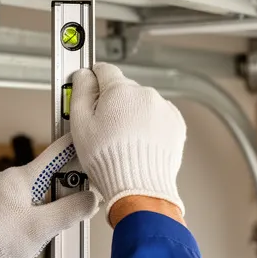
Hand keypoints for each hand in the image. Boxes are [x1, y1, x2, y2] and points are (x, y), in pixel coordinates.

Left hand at [0, 134, 98, 257]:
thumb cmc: (1, 243)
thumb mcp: (43, 227)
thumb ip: (71, 210)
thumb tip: (92, 198)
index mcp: (18, 177)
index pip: (54, 154)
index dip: (76, 150)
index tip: (92, 147)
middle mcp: (8, 178)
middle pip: (48, 174)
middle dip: (67, 187)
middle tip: (81, 202)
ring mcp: (1, 191)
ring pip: (38, 189)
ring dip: (53, 202)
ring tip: (58, 221)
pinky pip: (26, 199)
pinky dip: (39, 208)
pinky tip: (42, 225)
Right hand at [70, 62, 186, 217]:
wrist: (139, 187)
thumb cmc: (109, 160)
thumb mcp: (80, 124)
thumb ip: (80, 92)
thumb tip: (83, 76)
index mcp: (120, 90)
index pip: (104, 70)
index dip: (93, 79)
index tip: (90, 87)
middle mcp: (145, 94)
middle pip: (123, 89)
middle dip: (112, 103)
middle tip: (102, 128)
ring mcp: (163, 109)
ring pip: (141, 104)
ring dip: (132, 115)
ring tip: (121, 141)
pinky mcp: (175, 125)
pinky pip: (158, 117)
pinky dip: (148, 127)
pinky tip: (137, 143)